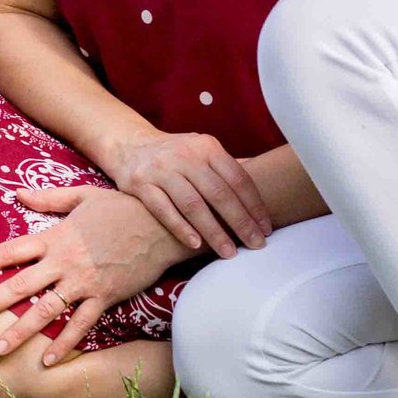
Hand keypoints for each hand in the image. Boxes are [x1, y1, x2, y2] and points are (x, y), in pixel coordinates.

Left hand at [0, 187, 185, 366]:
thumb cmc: (123, 207)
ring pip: (45, 311)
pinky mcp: (105, 297)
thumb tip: (16, 194)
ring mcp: (84, 282)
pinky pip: (80, 325)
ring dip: (19, 332)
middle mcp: (64, 262)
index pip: (10, 251)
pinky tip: (46, 361)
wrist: (163, 225)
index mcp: (55, 236)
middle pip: (19, 286)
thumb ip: (48, 198)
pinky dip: (63, 344)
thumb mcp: (83, 195)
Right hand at [99, 131, 268, 259]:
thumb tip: (269, 180)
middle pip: (218, 193)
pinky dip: (180, 228)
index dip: (254, 205)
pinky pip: (163, 209)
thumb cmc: (175, 154)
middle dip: (241, 222)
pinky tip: (195, 244)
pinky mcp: (140, 184)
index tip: (266, 229)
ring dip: (213, 231)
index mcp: (206, 147)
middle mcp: (185, 156)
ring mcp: (161, 169)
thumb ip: (227, 167)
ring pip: (192, 204)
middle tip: (256, 245)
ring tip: (228, 252)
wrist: (128, 144)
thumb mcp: (202, 150)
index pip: (237, 178)